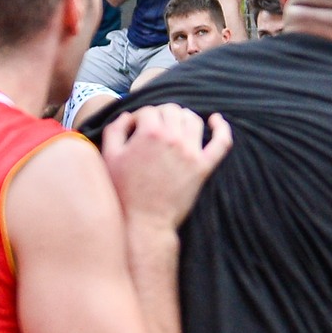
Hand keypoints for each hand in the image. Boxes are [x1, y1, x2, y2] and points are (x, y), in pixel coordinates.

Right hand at [101, 104, 233, 228]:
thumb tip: (128, 115)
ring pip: (193, 120)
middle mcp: (173, 138)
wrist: (143, 222)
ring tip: (175, 125)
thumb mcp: (109, 158)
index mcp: (150, 133)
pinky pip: (221, 142)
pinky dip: (222, 128)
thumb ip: (115, 130)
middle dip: (161, 114)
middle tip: (153, 127)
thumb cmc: (122, 192)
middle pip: (172, 111)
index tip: (135, 128)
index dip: (140, 117)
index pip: (149, 110)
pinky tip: (216, 120)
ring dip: (183, 118)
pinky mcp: (204, 167)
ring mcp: (191, 152)